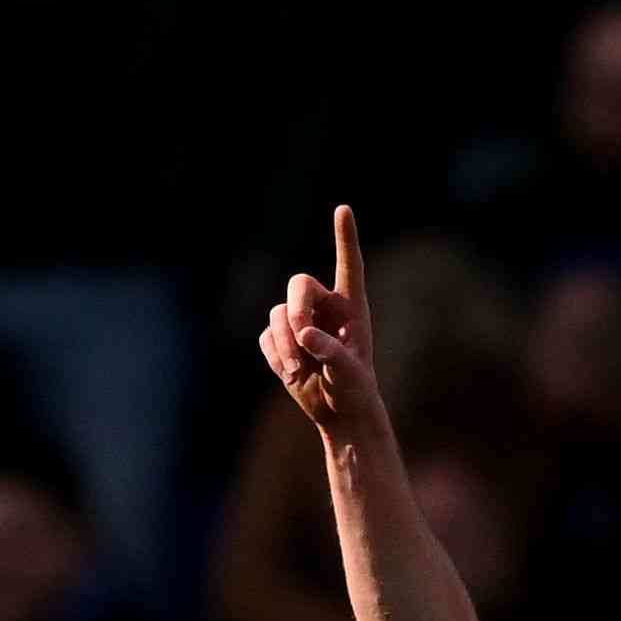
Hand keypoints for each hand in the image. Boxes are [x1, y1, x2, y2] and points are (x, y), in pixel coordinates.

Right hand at [259, 207, 388, 448]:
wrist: (338, 411)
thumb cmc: (354, 388)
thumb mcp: (350, 373)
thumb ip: (332, 351)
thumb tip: (304, 333)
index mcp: (351, 306)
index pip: (348, 264)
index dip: (344, 237)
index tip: (343, 209)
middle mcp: (325, 306)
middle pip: (299, 285)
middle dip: (295, 310)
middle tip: (301, 338)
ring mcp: (300, 321)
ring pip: (278, 314)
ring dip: (284, 343)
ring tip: (296, 370)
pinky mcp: (281, 339)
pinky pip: (267, 336)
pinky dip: (275, 354)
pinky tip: (291, 372)